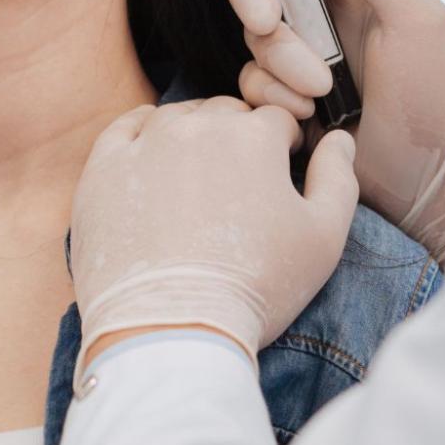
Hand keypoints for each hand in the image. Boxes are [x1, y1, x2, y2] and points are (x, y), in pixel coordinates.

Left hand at [70, 97, 359, 379]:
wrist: (173, 330)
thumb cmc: (256, 289)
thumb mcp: (324, 239)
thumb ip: (339, 178)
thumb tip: (339, 139)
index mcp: (254, 136)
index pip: (277, 120)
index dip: (283, 147)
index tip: (278, 175)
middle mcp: (199, 126)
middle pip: (227, 113)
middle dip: (239, 139)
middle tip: (238, 188)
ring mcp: (147, 143)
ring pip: (179, 118)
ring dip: (194, 137)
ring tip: (197, 184)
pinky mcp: (104, 167)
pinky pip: (126, 128)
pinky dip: (144, 136)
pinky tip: (154, 162)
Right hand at [199, 0, 444, 261]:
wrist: (438, 185)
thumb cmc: (444, 98)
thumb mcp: (418, 18)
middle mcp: (327, 22)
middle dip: (256, 2)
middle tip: (268, 21)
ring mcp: (306, 67)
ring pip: (254, 43)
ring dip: (279, 65)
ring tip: (321, 94)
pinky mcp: (291, 110)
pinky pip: (252, 90)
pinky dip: (273, 100)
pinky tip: (308, 120)